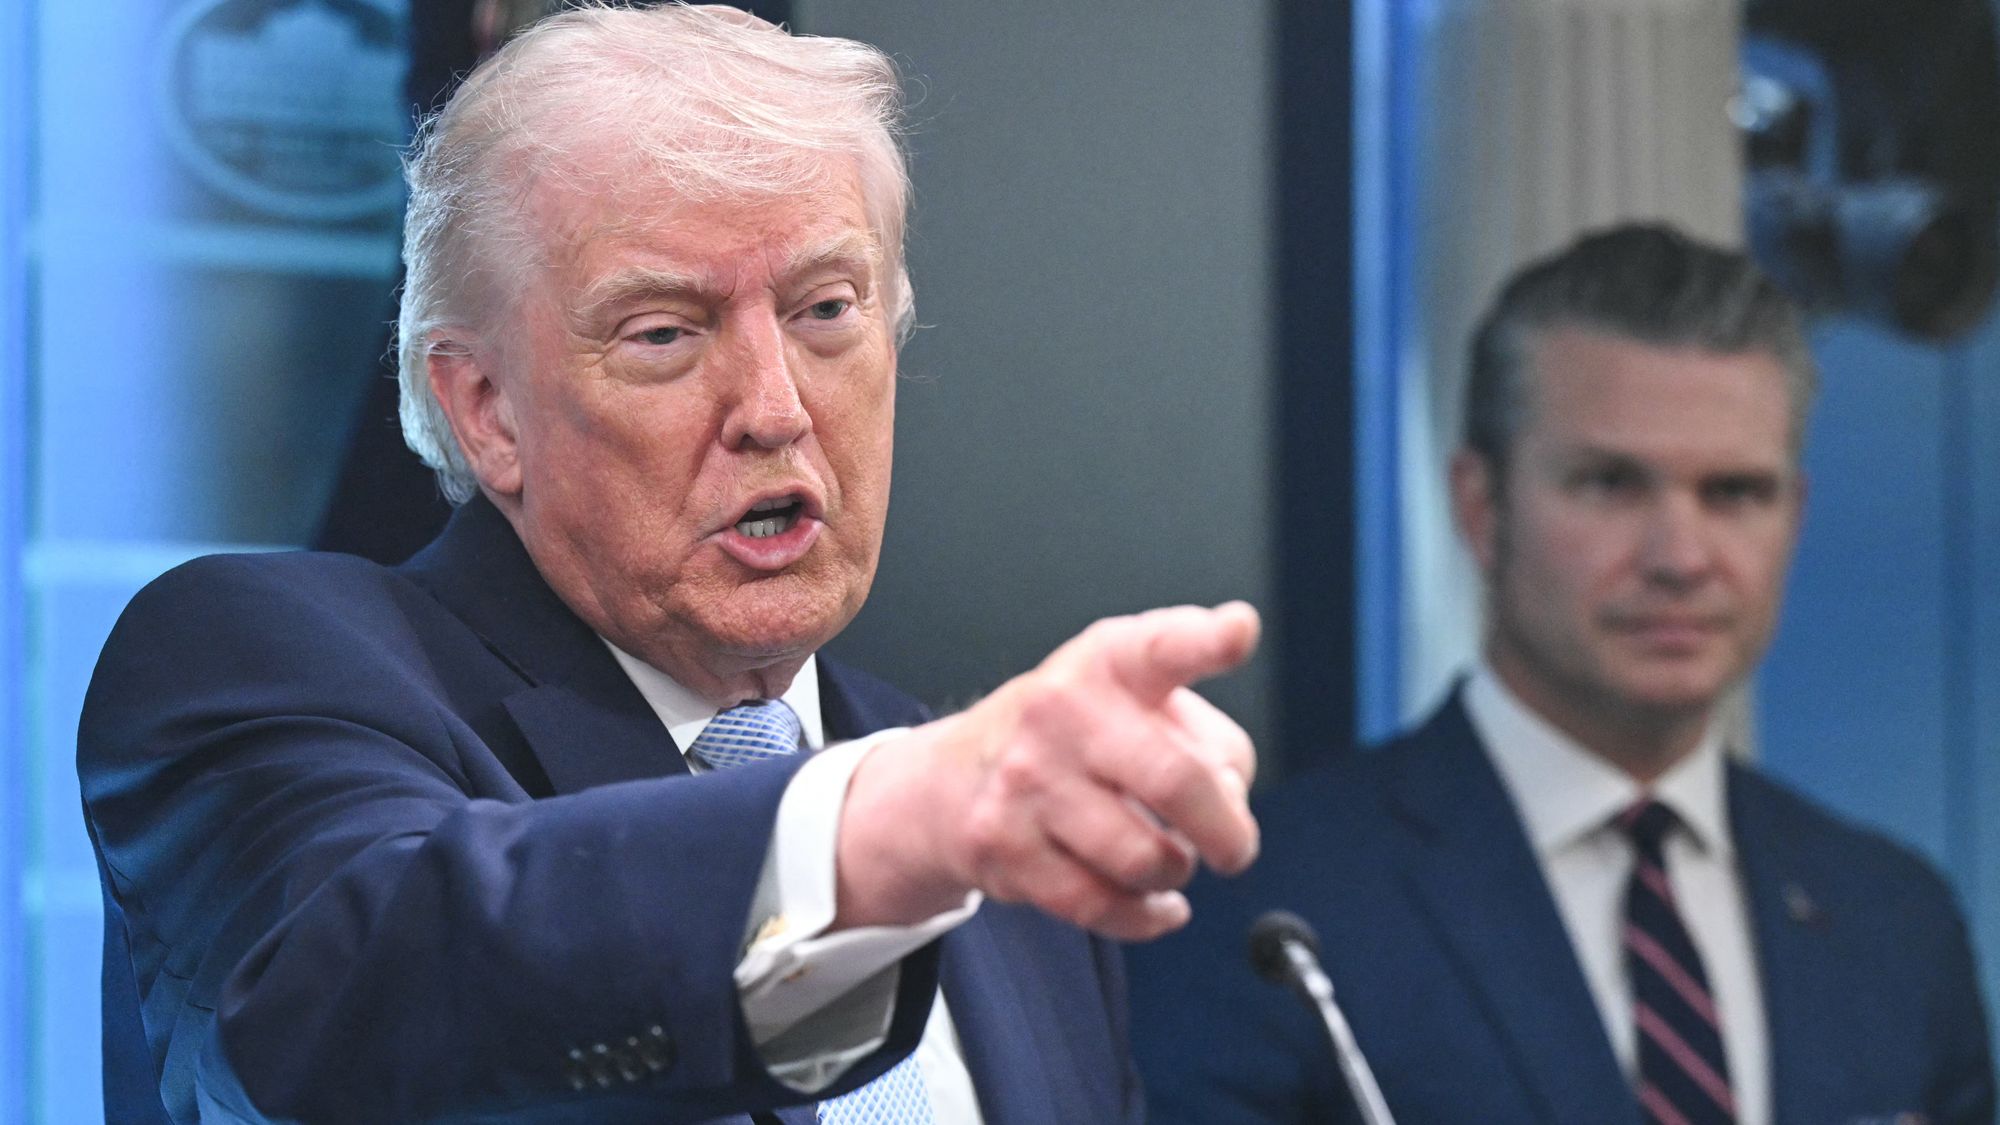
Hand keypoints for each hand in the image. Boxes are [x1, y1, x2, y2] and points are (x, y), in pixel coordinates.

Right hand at [836, 602, 1260, 940]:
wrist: (954, 779)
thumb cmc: (1078, 738)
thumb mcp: (1137, 705)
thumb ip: (1208, 740)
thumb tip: (1232, 806)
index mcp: (1108, 663)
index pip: (1159, 646)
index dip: (1204, 641)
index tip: (1240, 630)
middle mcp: (1062, 710)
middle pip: (1175, 781)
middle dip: (1228, 832)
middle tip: (1236, 849)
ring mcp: (1026, 780)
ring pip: (1143, 858)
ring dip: (1175, 872)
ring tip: (1168, 861)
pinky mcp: (1004, 846)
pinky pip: (1101, 905)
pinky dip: (1146, 916)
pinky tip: (1158, 905)